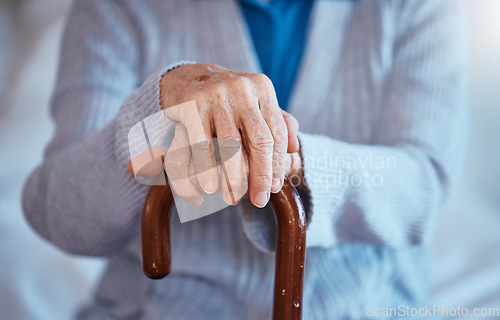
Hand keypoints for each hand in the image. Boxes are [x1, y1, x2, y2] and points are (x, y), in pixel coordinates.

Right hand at [159, 63, 298, 207]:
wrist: (187, 77)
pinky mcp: (192, 104)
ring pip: (231, 145)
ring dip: (234, 177)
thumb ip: (279, 122)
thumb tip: (296, 148)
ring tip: (233, 199)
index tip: (274, 187)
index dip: (277, 164)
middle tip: (259, 201)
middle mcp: (242, 89)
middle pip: (259, 140)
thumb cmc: (229, 100)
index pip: (277, 133)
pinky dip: (207, 168)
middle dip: (261, 175)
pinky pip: (202, 144)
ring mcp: (216, 95)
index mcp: (262, 88)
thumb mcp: (256, 103)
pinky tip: (210, 188)